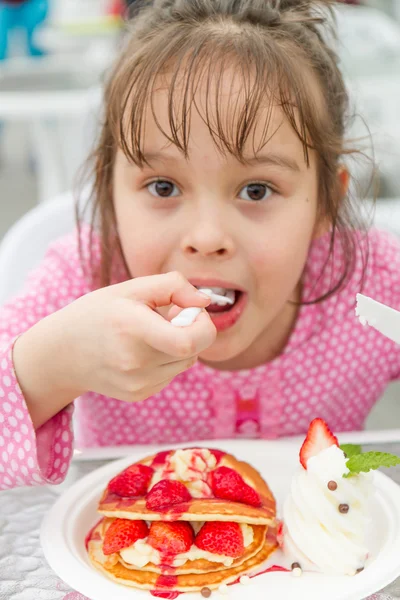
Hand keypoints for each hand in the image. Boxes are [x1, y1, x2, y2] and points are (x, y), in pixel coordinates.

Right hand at [14, 272, 215, 427]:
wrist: (63, 352)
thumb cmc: (99, 313)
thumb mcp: (131, 288)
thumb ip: (174, 285)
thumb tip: (205, 301)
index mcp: (132, 329)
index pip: (188, 342)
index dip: (203, 325)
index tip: (191, 311)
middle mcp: (135, 362)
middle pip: (193, 350)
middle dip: (192, 329)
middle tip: (169, 316)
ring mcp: (137, 383)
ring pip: (186, 363)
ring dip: (179, 345)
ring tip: (151, 333)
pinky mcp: (139, 395)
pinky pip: (171, 374)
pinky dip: (167, 360)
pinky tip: (142, 350)